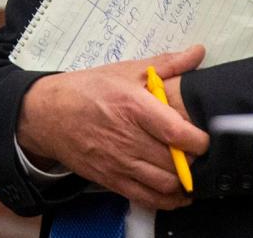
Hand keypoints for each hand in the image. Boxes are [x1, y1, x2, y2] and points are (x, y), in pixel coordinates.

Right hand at [17, 45, 209, 209]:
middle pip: (177, 161)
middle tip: (195, 152)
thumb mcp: (125, 71)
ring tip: (188, 169)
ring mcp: (118, 162)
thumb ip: (166, 64)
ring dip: (184, 180)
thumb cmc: (88, 89)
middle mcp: (127, 137)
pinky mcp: (112, 179)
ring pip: (167, 183)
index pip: (179, 133)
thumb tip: (198, 52)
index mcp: (133, 106)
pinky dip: (170, 200)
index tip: (204, 136)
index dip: (200, 140)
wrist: (48, 113)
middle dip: (193, 159)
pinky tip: (178, 192)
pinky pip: (150, 199)